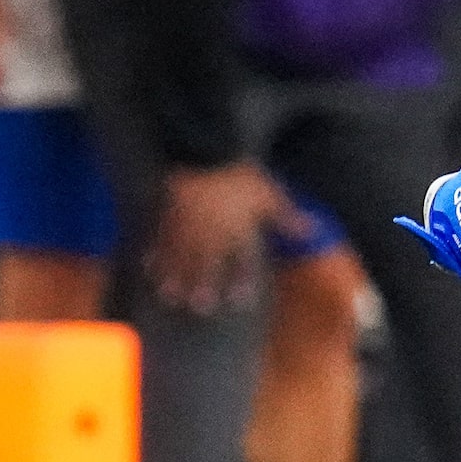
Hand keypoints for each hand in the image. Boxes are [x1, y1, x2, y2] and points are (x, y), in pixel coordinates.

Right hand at [152, 160, 309, 314]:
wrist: (204, 154)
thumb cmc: (240, 175)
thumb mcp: (269, 195)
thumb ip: (287, 217)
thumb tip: (312, 232)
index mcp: (236, 231)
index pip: (240, 262)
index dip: (240, 281)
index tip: (239, 300)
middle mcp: (210, 234)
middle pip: (205, 265)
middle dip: (201, 286)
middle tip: (199, 307)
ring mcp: (186, 226)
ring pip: (179, 257)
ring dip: (174, 278)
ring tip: (169, 296)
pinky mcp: (167, 213)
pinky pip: (159, 239)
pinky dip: (154, 254)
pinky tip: (148, 266)